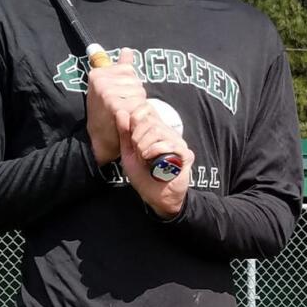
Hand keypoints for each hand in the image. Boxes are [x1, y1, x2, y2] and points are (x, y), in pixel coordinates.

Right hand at [85, 46, 145, 165]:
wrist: (99, 141)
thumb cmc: (106, 115)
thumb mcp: (109, 88)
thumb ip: (120, 68)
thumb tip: (127, 50)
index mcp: (98, 73)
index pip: (128, 69)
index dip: (129, 86)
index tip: (118, 97)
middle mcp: (101, 78)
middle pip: (135, 81)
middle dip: (134, 96)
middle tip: (121, 109)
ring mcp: (106, 90)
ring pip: (139, 93)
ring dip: (136, 106)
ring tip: (123, 115)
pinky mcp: (113, 103)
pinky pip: (137, 104)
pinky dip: (136, 114)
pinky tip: (126, 120)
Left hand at [119, 103, 193, 218]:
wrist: (156, 197)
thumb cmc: (143, 176)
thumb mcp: (128, 153)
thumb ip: (124, 133)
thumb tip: (121, 112)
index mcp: (155, 130)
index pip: (145, 109)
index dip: (134, 121)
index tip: (132, 140)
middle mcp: (168, 133)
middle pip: (148, 121)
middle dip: (137, 139)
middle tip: (139, 154)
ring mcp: (178, 142)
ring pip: (157, 131)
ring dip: (145, 148)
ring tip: (145, 160)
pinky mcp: (186, 154)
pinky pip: (170, 144)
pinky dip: (156, 152)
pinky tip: (153, 163)